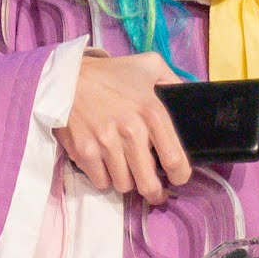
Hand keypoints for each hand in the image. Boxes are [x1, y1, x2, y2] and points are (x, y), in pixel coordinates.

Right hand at [59, 47, 191, 200]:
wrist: (67, 77)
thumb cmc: (111, 74)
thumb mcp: (149, 65)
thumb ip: (172, 80)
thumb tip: (191, 95)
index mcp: (151, 112)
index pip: (174, 159)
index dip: (180, 176)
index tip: (177, 178)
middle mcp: (131, 131)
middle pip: (149, 183)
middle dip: (154, 192)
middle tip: (154, 190)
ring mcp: (106, 144)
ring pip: (124, 186)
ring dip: (127, 181)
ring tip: (126, 170)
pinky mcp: (84, 152)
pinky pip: (101, 182)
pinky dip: (105, 178)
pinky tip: (105, 164)